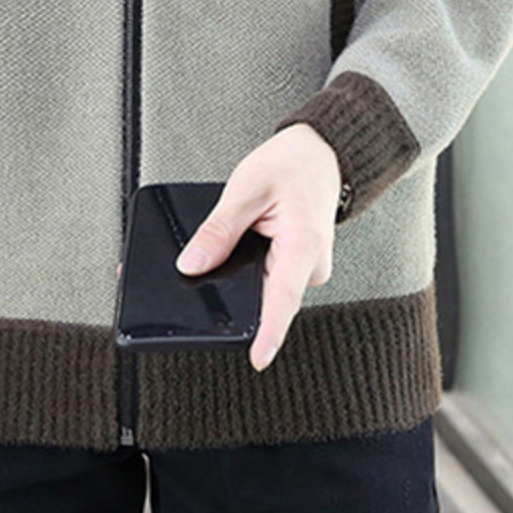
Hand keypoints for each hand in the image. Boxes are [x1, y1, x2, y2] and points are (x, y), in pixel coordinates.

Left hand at [174, 123, 343, 371]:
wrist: (320, 154)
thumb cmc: (293, 165)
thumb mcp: (247, 188)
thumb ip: (219, 228)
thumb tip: (192, 264)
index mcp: (304, 244)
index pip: (284, 298)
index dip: (269, 332)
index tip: (256, 358)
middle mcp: (309, 265)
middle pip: (264, 298)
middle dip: (230, 296)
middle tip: (197, 276)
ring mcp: (304, 269)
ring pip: (262, 290)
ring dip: (237, 280)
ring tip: (219, 250)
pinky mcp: (294, 267)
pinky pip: (265, 279)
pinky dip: (245, 270)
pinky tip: (232, 251)